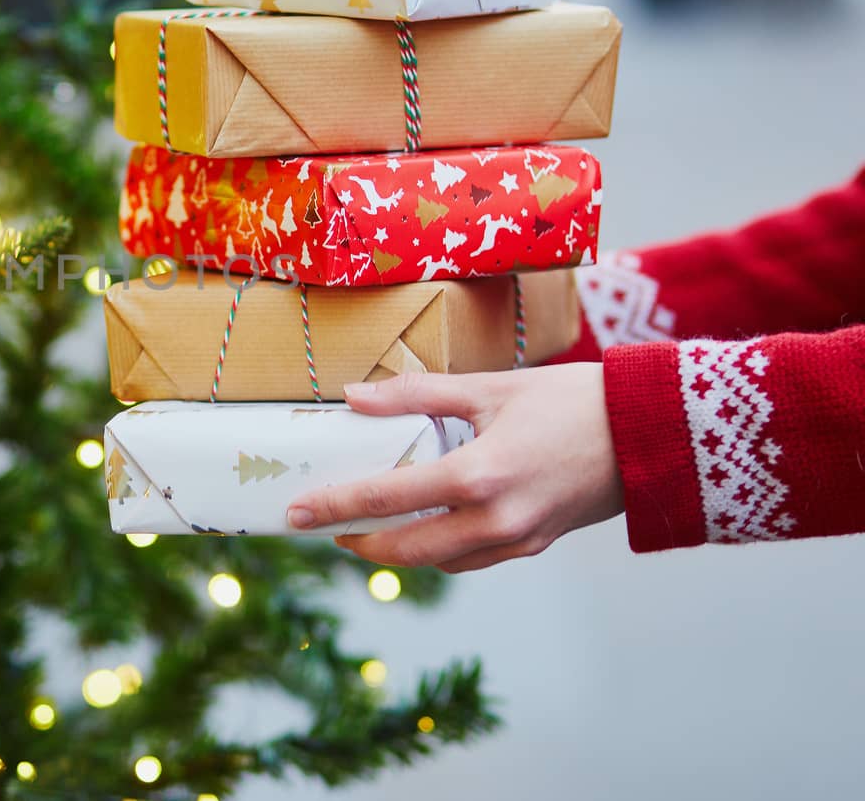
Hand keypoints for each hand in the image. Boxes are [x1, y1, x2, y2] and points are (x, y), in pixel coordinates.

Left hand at [286, 364, 622, 572]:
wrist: (652, 433)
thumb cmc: (572, 400)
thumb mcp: (489, 386)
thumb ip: (417, 395)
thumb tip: (354, 397)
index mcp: (478, 475)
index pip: (387, 498)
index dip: (335, 506)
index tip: (296, 512)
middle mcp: (495, 519)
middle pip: (406, 549)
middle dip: (358, 541)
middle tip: (323, 525)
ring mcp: (518, 540)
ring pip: (438, 562)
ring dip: (396, 550)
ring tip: (364, 526)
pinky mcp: (535, 546)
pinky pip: (471, 560)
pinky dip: (438, 550)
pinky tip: (421, 526)